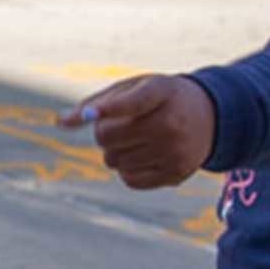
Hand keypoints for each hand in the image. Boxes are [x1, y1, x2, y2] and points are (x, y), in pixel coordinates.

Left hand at [65, 75, 215, 188]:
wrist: (210, 116)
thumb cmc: (158, 99)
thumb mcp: (133, 89)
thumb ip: (95, 103)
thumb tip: (60, 122)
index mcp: (161, 92)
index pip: (132, 103)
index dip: (108, 109)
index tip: (91, 115)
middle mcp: (172, 122)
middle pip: (107, 137)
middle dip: (104, 132)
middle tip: (122, 124)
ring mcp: (176, 150)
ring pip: (113, 161)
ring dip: (115, 152)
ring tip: (136, 138)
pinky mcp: (176, 174)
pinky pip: (128, 179)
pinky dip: (126, 169)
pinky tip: (143, 155)